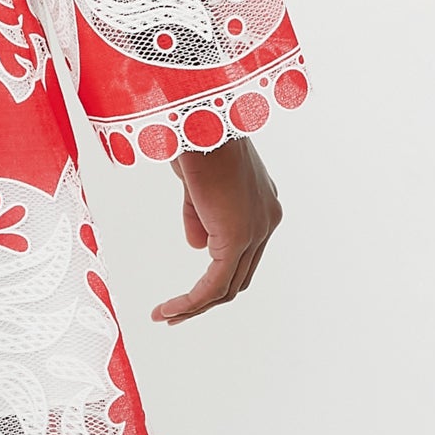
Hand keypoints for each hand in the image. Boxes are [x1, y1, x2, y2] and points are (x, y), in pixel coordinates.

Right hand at [150, 136, 282, 324]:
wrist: (199, 118)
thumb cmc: (193, 135)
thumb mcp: (196, 181)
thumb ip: (199, 215)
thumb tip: (198, 248)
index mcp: (261, 201)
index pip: (242, 250)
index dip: (214, 269)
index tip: (189, 282)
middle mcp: (267, 218)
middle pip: (240, 273)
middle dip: (207, 295)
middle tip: (177, 310)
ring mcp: (257, 230)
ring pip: (228, 284)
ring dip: (196, 304)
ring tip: (167, 315)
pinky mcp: (238, 238)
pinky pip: (214, 283)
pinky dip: (191, 301)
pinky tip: (169, 309)